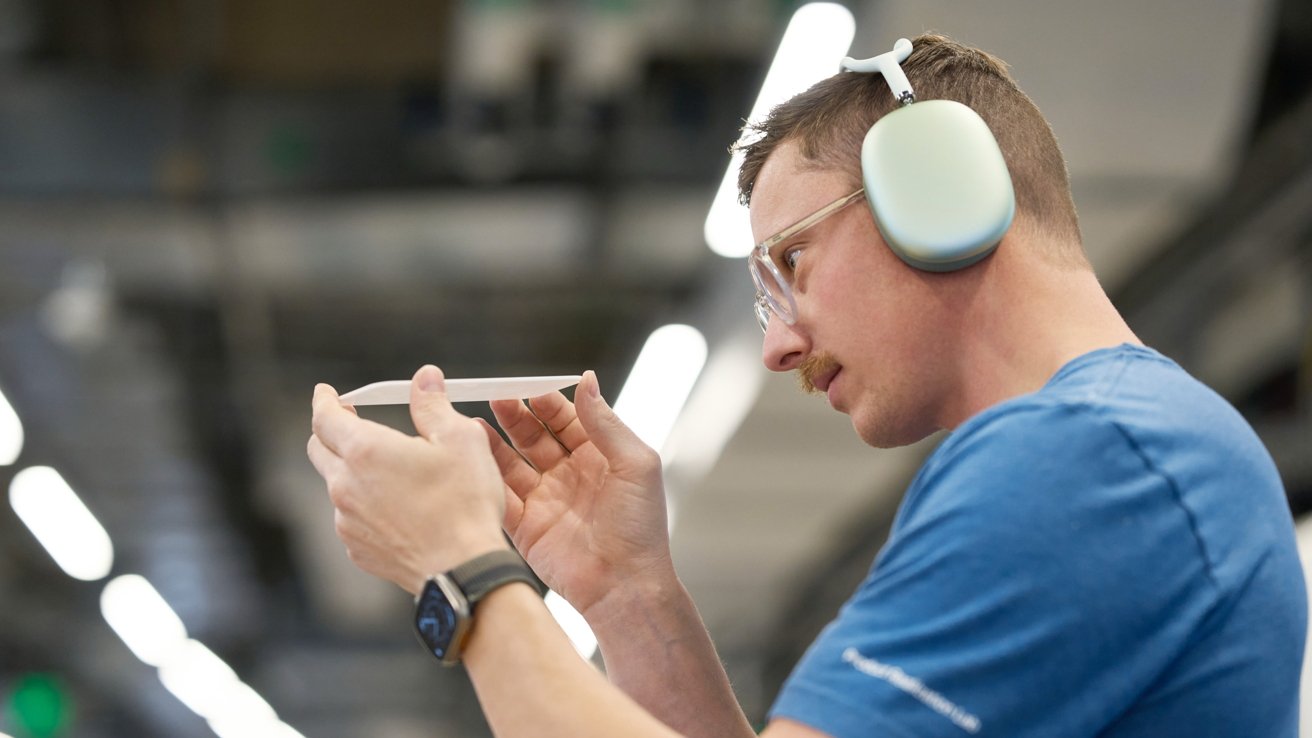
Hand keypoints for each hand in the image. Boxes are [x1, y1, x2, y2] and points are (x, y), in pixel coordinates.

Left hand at [307, 365, 509, 593]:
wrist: (463, 569)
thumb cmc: (465, 503)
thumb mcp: (460, 440)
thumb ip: (433, 405)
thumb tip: (425, 377)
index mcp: (366, 451)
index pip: (324, 417)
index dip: (323, 400)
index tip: (325, 392)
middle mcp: (346, 485)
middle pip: (319, 449)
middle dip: (330, 431)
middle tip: (349, 421)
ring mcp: (347, 521)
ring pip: (337, 485)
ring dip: (352, 471)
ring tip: (391, 472)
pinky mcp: (357, 548)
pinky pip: (351, 517)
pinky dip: (365, 505)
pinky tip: (397, 508)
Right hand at [483, 370, 670, 618]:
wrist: (625, 586)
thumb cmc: (640, 528)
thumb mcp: (635, 464)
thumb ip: (606, 422)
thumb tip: (586, 380)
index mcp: (600, 456)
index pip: (566, 418)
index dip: (546, 402)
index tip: (526, 387)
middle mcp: (570, 474)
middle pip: (534, 435)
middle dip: (515, 415)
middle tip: (495, 397)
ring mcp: (546, 499)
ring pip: (512, 462)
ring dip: (493, 442)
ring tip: (472, 423)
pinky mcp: (525, 525)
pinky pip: (500, 495)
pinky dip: (484, 476)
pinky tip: (470, 457)